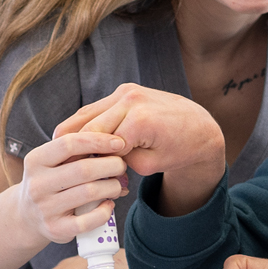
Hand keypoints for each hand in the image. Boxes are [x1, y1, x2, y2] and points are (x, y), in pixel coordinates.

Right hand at [16, 129, 130, 248]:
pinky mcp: (56, 229)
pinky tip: (108, 204)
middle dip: (111, 165)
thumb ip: (76, 151)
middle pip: (84, 170)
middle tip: (121, 166)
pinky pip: (89, 221)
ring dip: (112, 187)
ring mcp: (46, 209)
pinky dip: (105, 212)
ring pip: (90, 193)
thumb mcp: (51, 162)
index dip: (98, 141)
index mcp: (35, 160)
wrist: (27, 216)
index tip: (119, 142)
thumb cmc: (49, 182)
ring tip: (117, 185)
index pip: (70, 144)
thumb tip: (115, 145)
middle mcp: (37, 184)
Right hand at [61, 85, 227, 213]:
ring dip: (75, 136)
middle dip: (77, 150)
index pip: (97, 144)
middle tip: (68, 170)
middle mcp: (130, 99)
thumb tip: (91, 161)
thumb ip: (118, 163)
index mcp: (139, 120)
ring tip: (68, 158)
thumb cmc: (178, 151)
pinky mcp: (123, 90)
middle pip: (86, 127)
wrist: (199, 128)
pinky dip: (85, 125)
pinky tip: (78, 143)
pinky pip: (95, 108)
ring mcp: (125, 91)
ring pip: (85, 115)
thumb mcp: (148, 166)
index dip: (87, 162)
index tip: (80, 178)